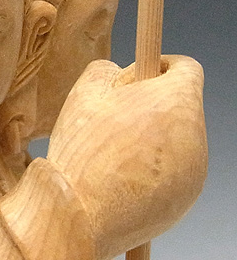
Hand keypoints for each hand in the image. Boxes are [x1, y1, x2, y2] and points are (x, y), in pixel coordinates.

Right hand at [47, 55, 206, 259]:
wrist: (81, 214)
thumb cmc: (85, 148)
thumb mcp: (86, 91)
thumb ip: (107, 70)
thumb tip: (119, 75)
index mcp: (175, 102)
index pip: (188, 67)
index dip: (163, 63)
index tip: (142, 72)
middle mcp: (195, 135)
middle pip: (180, 104)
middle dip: (150, 102)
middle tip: (114, 113)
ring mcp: (195, 171)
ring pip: (175, 138)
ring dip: (150, 134)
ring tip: (111, 148)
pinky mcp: (185, 200)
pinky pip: (171, 169)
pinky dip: (150, 166)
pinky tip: (118, 175)